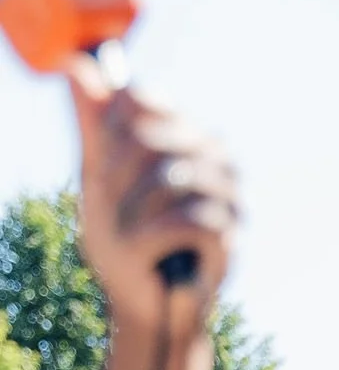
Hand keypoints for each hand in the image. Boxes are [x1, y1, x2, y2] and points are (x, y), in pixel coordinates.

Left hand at [65, 58, 236, 319]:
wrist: (142, 305)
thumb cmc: (123, 241)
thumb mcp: (99, 178)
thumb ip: (94, 126)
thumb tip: (76, 65)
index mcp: (184, 134)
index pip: (140, 102)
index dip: (109, 135)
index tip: (103, 171)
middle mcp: (215, 155)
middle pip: (145, 138)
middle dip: (115, 182)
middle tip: (115, 216)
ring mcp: (229, 193)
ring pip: (166, 178)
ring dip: (132, 215)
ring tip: (131, 240)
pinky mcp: (231, 235)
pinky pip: (184, 219)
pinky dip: (154, 240)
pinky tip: (152, 255)